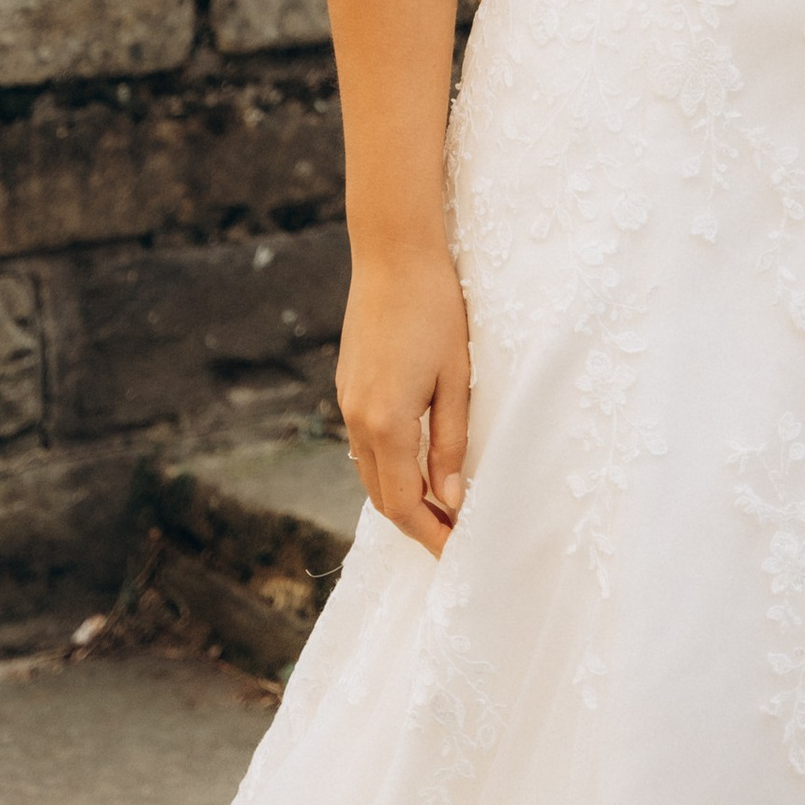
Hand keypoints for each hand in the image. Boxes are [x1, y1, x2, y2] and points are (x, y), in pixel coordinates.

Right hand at [336, 246, 470, 558]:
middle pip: (381, 496)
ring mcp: (347, 403)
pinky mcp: (347, 386)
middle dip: (415, 523)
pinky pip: (364, 445)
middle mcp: (358, 420)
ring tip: (440, 507)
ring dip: (400, 496)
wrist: (393, 253)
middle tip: (453, 537)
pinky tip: (415, 464)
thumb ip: (451, 442)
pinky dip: (388, 467)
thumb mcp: (456, 378)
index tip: (457, 551)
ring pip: (369, 472)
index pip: (404, 503)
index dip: (430, 534)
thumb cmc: (436, 309)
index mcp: (386, 423)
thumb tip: (449, 498)